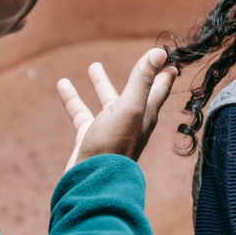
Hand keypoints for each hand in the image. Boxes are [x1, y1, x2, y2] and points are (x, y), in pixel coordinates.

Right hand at [57, 48, 176, 171]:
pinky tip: (63, 85)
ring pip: (107, 100)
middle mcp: (131, 120)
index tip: (172, 62)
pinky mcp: (90, 137)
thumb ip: (142, 80)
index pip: (160, 88)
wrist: (92, 182)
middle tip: (141, 62)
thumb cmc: (115, 145)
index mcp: (146, 113)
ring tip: (93, 65)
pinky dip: (73, 98)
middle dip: (139, 75)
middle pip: (136, 92)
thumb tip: (160, 52)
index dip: (166, 74)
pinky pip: (81, 113)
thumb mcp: (131, 107)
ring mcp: (110, 129)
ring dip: (101, 83)